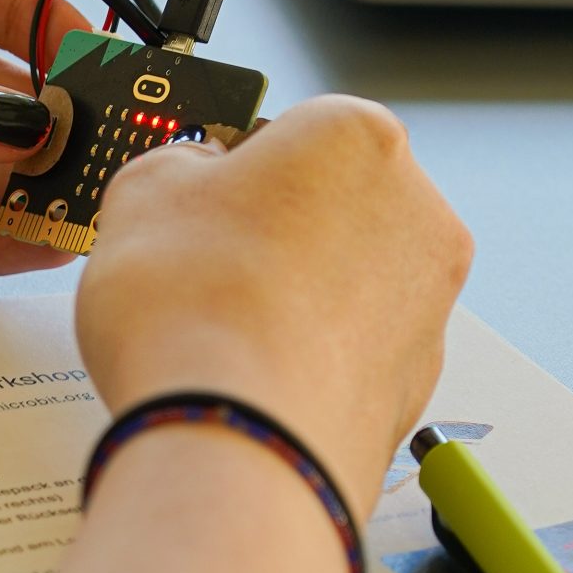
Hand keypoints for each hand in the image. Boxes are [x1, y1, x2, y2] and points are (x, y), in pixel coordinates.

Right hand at [74, 100, 473, 512]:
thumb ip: (177, 165)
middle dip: (273, 232)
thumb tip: (190, 179)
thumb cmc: (201, 311)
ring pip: (346, 285)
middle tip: (200, 266)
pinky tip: (250, 379)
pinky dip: (307, 362)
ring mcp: (427, 306)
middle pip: (332, 206)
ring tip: (218, 332)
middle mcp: (417, 214)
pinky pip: (349, 355)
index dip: (234, 166)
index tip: (197, 197)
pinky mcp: (414, 388)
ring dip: (293, 298)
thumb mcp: (144, 189)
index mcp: (360, 136)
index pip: (292, 129)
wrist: (237, 443)